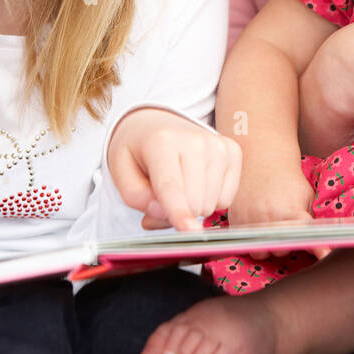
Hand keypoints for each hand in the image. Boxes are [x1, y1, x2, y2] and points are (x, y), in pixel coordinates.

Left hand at [107, 111, 241, 231]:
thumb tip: (163, 213)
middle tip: (161, 196)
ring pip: (212, 204)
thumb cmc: (138, 150)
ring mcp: (218, 145)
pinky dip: (211, 199)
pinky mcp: (233, 152)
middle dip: (177, 212)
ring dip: (194, 206)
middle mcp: (195, 140)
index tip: (189, 231)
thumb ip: (136, 197)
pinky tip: (197, 182)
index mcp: (161, 142)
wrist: (156, 122)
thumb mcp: (120, 171)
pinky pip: (226, 199)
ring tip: (179, 184)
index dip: (179, 212)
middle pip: (194, 202)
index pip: (171, 186)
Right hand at [228, 174, 329, 260]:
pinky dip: (252, 238)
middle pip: (280, 251)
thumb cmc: (288, 180)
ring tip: (271, 228)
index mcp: (290, 213)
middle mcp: (269, 218)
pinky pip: (244, 242)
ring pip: (260, 252)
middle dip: (285, 244)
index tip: (318, 251)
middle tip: (287, 229)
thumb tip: (326, 253)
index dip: (310, 246)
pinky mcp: (236, 220)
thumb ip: (313, 225)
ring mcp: (250, 220)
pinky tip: (258, 223)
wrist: (264, 160)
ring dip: (266, 245)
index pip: (302, 242)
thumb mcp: (307, 198)